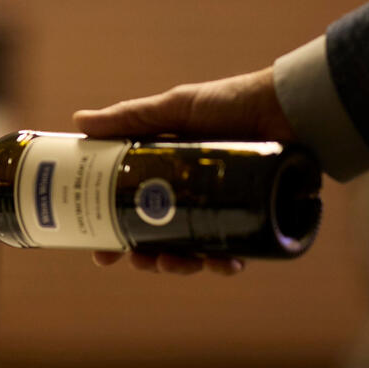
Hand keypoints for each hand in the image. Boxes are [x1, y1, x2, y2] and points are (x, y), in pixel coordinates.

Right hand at [72, 67, 292, 274]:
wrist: (289, 107)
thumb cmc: (232, 102)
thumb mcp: (175, 108)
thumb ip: (130, 118)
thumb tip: (78, 123)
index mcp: (166, 170)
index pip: (130, 206)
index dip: (112, 230)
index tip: (99, 250)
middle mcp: (191, 193)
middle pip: (157, 235)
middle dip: (144, 255)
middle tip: (136, 260)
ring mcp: (221, 208)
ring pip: (192, 248)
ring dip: (178, 264)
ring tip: (173, 263)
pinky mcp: (253, 218)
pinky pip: (234, 250)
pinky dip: (225, 262)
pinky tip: (223, 265)